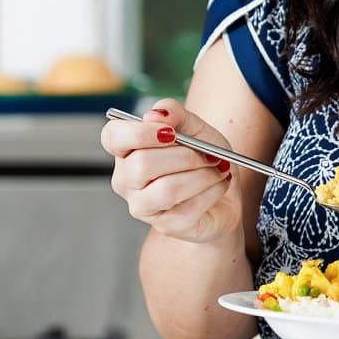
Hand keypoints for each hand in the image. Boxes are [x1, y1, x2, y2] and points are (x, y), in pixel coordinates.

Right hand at [100, 98, 242, 245]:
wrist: (225, 191)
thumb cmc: (203, 157)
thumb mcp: (195, 127)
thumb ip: (175, 113)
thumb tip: (156, 114)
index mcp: (127, 150)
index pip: (112, 137)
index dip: (138, 133)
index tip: (170, 132)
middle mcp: (126, 179)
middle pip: (142, 165)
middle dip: (185, 156)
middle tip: (209, 155)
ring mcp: (142, 206)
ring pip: (167, 190)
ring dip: (202, 176)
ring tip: (217, 169)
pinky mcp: (165, 225)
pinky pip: (187, 208)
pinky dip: (212, 191)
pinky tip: (219, 185)